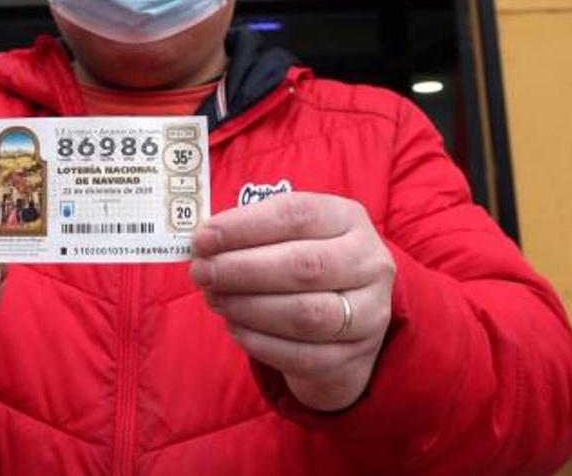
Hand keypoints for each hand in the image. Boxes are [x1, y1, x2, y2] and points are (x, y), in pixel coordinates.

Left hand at [189, 192, 394, 411]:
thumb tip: (202, 244)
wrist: (346, 322)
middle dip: (242, 269)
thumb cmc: (304, 264)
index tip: (203, 238)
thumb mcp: (289, 236)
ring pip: (305, 314)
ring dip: (248, 307)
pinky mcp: (353, 357)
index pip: (296, 214)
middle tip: (202, 272)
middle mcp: (369, 264)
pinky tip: (235, 327)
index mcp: (348, 219)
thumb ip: (250, 233)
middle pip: (304, 265)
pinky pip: (301, 355)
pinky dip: (259, 342)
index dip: (245, 226)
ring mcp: (368, 314)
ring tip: (215, 299)